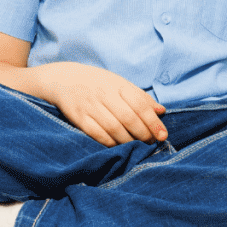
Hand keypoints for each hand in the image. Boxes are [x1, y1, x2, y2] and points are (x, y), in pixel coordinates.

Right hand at [35, 62, 166, 147]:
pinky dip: (110, 143)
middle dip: (143, 133)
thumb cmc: (97, 82)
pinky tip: (118, 146)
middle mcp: (104, 94)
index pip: (140, 103)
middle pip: (128, 117)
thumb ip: (140, 96)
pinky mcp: (78, 117)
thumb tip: (161, 110)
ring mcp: (90, 106)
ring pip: (113, 127)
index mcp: (117, 84)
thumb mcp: (119, 83)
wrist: (64, 79)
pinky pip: (96, 134)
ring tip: (137, 146)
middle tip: (151, 143)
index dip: (153, 121)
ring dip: (128, 141)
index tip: (162, 134)